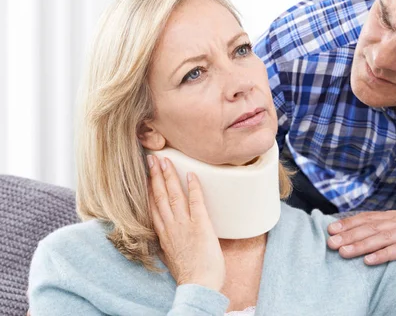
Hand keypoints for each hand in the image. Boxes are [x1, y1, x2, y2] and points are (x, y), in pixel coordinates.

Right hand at [147, 155, 224, 290]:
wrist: (198, 285)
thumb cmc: (189, 274)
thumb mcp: (171, 255)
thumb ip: (169, 241)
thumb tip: (168, 235)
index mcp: (163, 234)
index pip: (152, 206)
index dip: (148, 188)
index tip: (146, 174)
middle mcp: (170, 226)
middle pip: (159, 196)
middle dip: (155, 175)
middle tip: (152, 158)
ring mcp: (184, 225)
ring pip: (173, 195)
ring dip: (169, 176)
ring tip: (165, 160)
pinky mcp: (201, 225)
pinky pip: (196, 202)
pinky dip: (193, 188)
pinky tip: (191, 175)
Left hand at [327, 210, 395, 275]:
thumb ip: (386, 234)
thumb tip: (357, 238)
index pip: (368, 218)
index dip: (349, 223)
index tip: (331, 230)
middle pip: (372, 227)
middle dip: (350, 235)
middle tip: (331, 243)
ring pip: (383, 237)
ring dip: (362, 245)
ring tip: (344, 252)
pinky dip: (384, 254)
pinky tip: (369, 261)